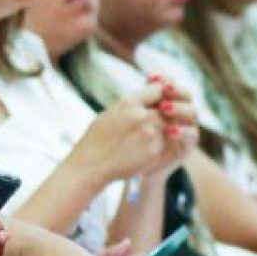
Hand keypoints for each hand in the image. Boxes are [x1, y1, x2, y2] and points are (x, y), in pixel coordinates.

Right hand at [63, 76, 198, 187]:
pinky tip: (138, 149)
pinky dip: (155, 144)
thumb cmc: (97, 137)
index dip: (159, 96)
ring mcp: (150, 134)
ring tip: (138, 137)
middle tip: (144, 124)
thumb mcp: (111, 111)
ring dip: (158, 130)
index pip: (159, 89)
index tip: (155, 102)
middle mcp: (141, 116)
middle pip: (165, 109)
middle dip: (159, 115)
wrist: (90, 165)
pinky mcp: (155, 150)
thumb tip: (157, 90)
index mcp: (129, 102)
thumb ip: (134, 102)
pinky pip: (163, 142)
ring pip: (166, 126)